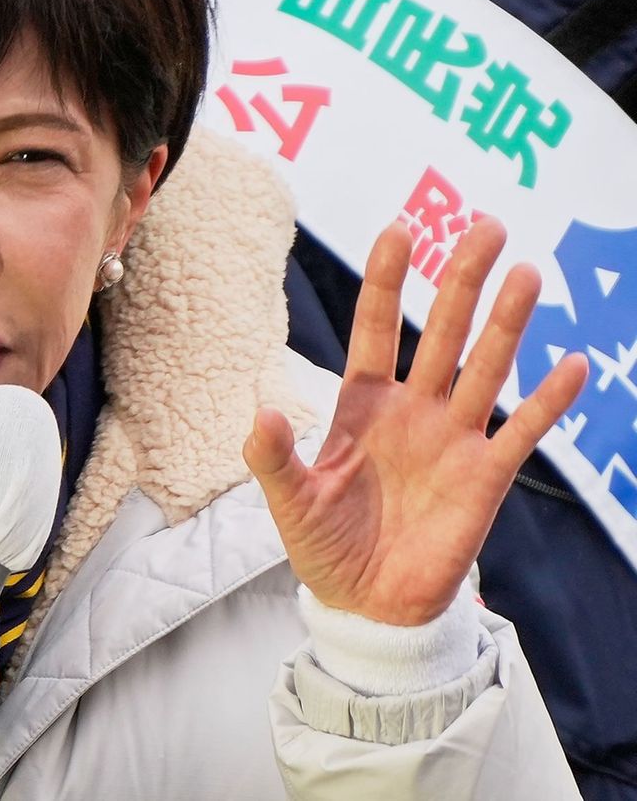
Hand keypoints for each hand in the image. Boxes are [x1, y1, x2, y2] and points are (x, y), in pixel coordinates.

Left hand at [244, 219, 586, 624]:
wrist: (369, 605)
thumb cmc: (326, 546)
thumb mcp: (289, 501)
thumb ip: (274, 457)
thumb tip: (259, 413)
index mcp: (361, 405)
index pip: (373, 330)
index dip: (384, 283)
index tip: (398, 230)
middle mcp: (412, 410)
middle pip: (440, 332)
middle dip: (461, 282)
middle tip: (485, 226)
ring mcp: (453, 439)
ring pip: (484, 368)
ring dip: (506, 323)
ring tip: (525, 273)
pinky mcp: (485, 477)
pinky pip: (521, 432)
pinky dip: (547, 402)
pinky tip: (570, 364)